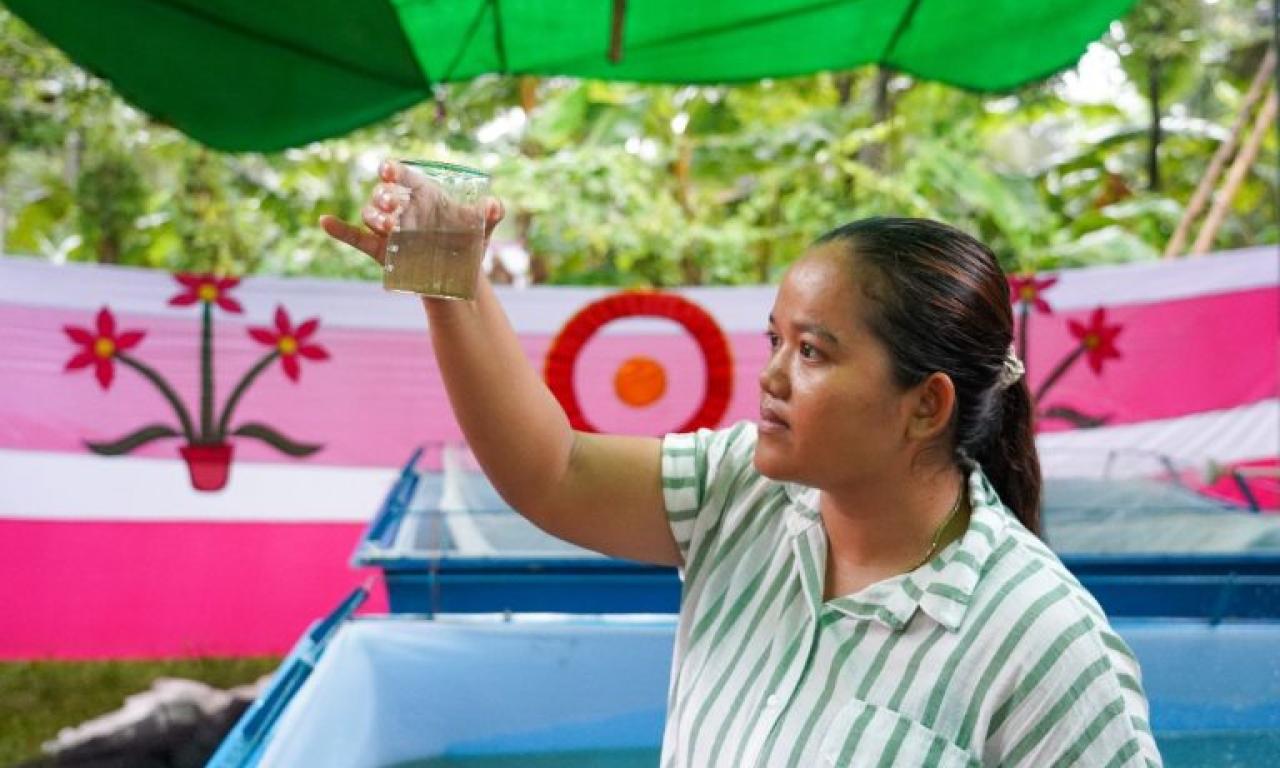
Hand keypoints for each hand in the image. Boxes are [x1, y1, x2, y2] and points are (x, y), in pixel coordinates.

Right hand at [319, 160, 504, 264]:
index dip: (393, 171)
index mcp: (423, 195)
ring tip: (389, 227)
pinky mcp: (378, 249)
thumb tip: (495, 204)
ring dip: (374, 216)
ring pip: (371, 214)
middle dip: (385, 198)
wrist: (458, 278)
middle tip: (395, 209)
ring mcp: (388, 228)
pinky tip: (325, 221)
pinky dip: (338, 229)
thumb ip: (492, 215)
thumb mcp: (482, 230)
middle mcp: (402, 207)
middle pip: (384, 194)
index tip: (388, 170)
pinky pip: (354, 236)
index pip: (403, 177)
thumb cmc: (468, 246)